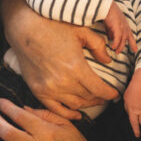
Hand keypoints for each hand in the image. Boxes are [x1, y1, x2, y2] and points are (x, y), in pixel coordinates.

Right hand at [4, 0, 118, 119]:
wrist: (24, 28)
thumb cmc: (54, 26)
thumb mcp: (81, 31)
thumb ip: (98, 46)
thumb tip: (108, 61)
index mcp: (76, 67)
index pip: (99, 89)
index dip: (110, 94)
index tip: (115, 94)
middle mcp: (63, 82)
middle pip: (88, 98)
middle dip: (100, 98)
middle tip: (106, 96)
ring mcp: (49, 88)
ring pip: (74, 105)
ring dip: (87, 105)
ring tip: (94, 101)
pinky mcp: (38, 90)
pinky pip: (55, 109)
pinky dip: (67, 113)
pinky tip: (77, 114)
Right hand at [103, 2, 136, 53]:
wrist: (107, 5)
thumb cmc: (109, 13)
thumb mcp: (112, 24)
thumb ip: (112, 31)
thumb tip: (112, 37)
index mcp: (125, 25)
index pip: (130, 36)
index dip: (133, 43)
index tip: (135, 50)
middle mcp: (125, 26)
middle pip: (127, 38)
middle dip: (124, 46)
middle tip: (119, 53)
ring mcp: (122, 26)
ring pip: (123, 39)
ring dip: (119, 46)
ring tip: (116, 51)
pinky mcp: (117, 27)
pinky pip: (118, 37)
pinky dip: (116, 43)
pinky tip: (113, 47)